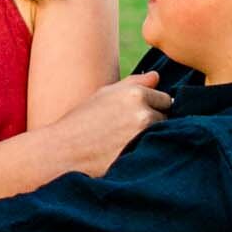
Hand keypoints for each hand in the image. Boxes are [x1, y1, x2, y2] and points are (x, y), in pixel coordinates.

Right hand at [41, 72, 173, 176]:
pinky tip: (132, 153)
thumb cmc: (81, 120)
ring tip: (128, 142)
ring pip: (164, 134)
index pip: (165, 98)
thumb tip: (157, 76)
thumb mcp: (104, 94)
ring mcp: (144, 135)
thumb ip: (133, 83)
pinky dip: (150, 152)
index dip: (152, 107)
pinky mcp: (143, 155)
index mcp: (134, 93)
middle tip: (129, 130)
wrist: (63, 150)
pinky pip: (159, 151)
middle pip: (167, 117)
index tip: (134, 115)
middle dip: (155, 122)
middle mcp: (143, 112)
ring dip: (152, 138)